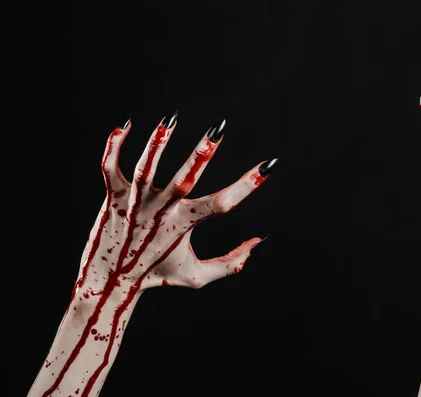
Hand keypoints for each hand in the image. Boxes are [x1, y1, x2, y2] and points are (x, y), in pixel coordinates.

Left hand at [75, 113, 276, 296]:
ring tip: (170, 120)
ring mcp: (136, 204)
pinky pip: (110, 168)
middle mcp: (161, 212)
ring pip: (146, 169)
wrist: (110, 283)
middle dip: (202, 153)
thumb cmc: (159, 275)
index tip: (268, 166)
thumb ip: (230, 263)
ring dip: (159, 143)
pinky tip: (125, 126)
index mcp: (184, 225)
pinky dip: (114, 146)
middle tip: (218, 128)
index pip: (222, 203)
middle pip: (184, 180)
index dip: (247, 185)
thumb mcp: (197, 277)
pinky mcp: (114, 198)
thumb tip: (258, 243)